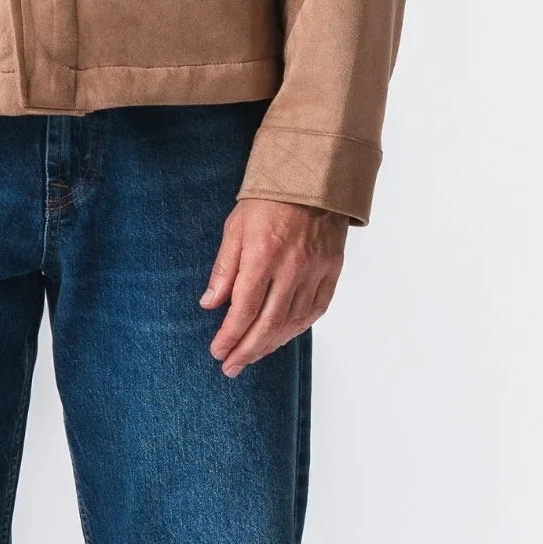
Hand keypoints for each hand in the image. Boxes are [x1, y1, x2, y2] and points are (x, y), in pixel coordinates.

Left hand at [199, 198, 347, 375]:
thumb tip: (210, 304)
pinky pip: (315, 311)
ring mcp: (315, 270)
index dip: (229, 335)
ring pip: (292, 322)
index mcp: (263, 254)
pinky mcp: (332, 270)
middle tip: (231, 366)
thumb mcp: (235, 227)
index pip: (243, 308)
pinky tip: (281, 337)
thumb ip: (224, 268)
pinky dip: (296, 329)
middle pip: (268, 324)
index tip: (217, 351)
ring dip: (270, 344)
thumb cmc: (267, 199)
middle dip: (247, 350)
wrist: (311, 177)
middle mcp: (291, 267)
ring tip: (251, 355)